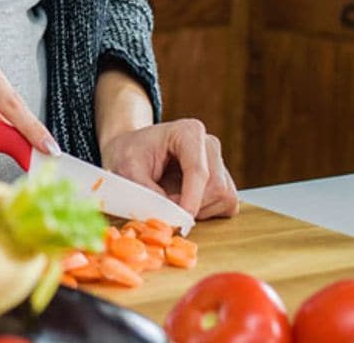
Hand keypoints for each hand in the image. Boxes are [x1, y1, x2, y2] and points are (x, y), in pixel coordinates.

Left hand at [100, 118, 239, 219]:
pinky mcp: (223, 181)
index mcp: (189, 132)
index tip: (180, 221)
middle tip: (164, 206)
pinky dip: (207, 213)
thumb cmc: (129, 155)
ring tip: (171, 201)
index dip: (192, 199)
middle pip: (216, 188)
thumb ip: (146, 191)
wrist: (133, 152)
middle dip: (191, 206)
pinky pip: (226, 205)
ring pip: (224, 198)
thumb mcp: (126, 169)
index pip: (199, 171)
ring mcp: (219, 163)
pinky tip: (185, 204)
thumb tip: (169, 215)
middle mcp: (209, 145)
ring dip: (198, 210)